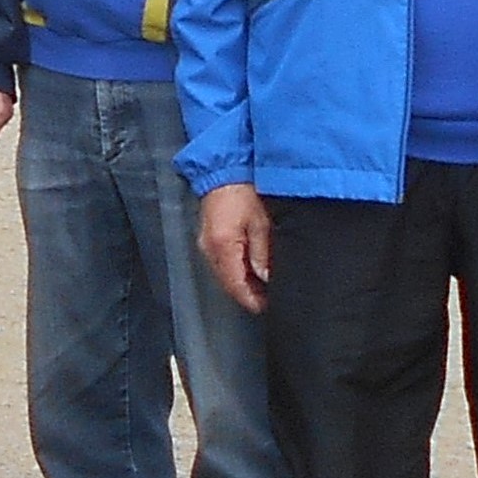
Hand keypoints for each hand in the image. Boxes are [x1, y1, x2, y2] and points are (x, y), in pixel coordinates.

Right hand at [198, 185, 271, 314]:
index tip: (268, 307)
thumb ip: (262, 253)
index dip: (252, 300)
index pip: (236, 285)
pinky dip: (236, 269)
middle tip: (270, 299)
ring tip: (264, 286)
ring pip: (225, 274)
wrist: (224, 169)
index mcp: (223, 246)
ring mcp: (206, 243)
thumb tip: (265, 278)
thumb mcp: (262, 222)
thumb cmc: (244, 190)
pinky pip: (222, 262)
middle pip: (228, 283)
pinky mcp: (208, 237)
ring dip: (242, 282)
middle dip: (248, 294)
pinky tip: (251, 269)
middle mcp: (209, 248)